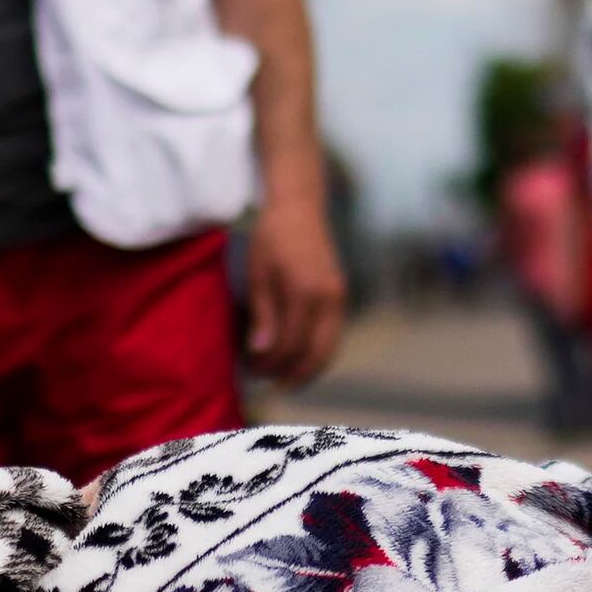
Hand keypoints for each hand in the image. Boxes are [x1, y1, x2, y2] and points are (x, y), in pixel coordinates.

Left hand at [245, 185, 348, 384]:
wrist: (299, 206)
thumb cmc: (271, 237)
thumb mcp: (258, 275)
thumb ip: (263, 316)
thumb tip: (261, 353)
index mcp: (305, 292)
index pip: (290, 343)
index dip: (271, 363)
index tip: (251, 370)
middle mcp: (329, 299)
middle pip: (316, 353)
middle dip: (293, 375)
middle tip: (269, 385)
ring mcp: (338, 298)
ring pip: (329, 348)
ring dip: (308, 368)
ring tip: (285, 379)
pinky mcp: (340, 296)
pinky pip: (332, 335)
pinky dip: (318, 352)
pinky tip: (300, 357)